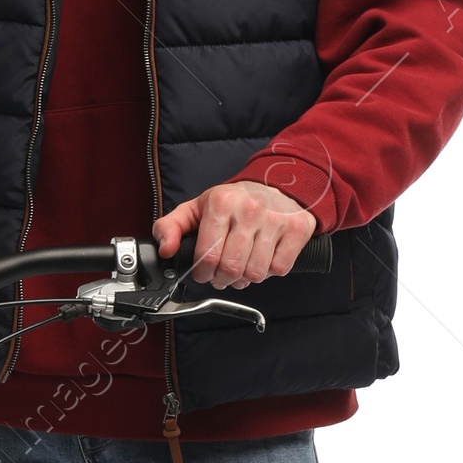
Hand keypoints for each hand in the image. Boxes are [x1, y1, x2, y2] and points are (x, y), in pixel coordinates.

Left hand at [152, 180, 319, 289]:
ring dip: (246, 279)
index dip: (203, 274)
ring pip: (255, 273)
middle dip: (223, 280)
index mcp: (221, 203)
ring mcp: (275, 219)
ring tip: (243, 267)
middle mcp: (249, 209)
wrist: (278, 183)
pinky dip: (269, 272)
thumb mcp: (197, 208)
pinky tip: (263, 259)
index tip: (204, 273)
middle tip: (223, 275)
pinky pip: (279, 269)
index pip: (207, 257)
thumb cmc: (234, 202)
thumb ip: (171, 227)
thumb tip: (166, 250)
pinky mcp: (296, 229)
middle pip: (231, 268)